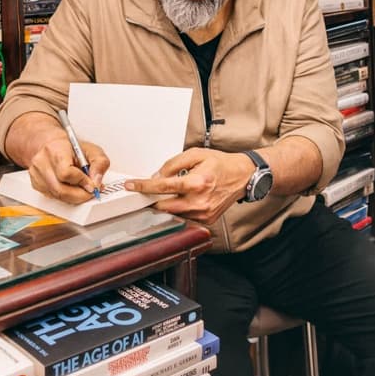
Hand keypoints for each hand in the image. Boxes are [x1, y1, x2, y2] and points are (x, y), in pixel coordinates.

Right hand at [27, 135, 110, 203]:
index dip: (81, 182)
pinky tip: (71, 188)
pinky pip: (53, 197)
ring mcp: (36, 174)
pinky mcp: (36, 184)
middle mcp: (42, 162)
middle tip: (91, 192)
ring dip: (74, 197)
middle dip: (80, 195)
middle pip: (60, 189)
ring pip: (57, 196)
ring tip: (83, 189)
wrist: (50, 145)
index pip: (66, 173)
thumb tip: (97, 181)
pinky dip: (66, 196)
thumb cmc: (70, 148)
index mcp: (55, 149)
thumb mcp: (92, 150)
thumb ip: (100, 163)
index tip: (92, 185)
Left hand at [125, 148, 255, 226]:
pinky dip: (179, 209)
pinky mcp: (207, 220)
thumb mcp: (195, 154)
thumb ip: (172, 165)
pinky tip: (184, 200)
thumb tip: (156, 176)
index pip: (162, 186)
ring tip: (171, 194)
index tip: (131, 186)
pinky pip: (185, 217)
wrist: (243, 176)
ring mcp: (204, 214)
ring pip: (173, 214)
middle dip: (152, 200)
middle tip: (146, 193)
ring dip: (166, 205)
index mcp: (197, 182)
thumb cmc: (220, 164)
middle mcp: (200, 201)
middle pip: (164, 206)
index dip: (143, 186)